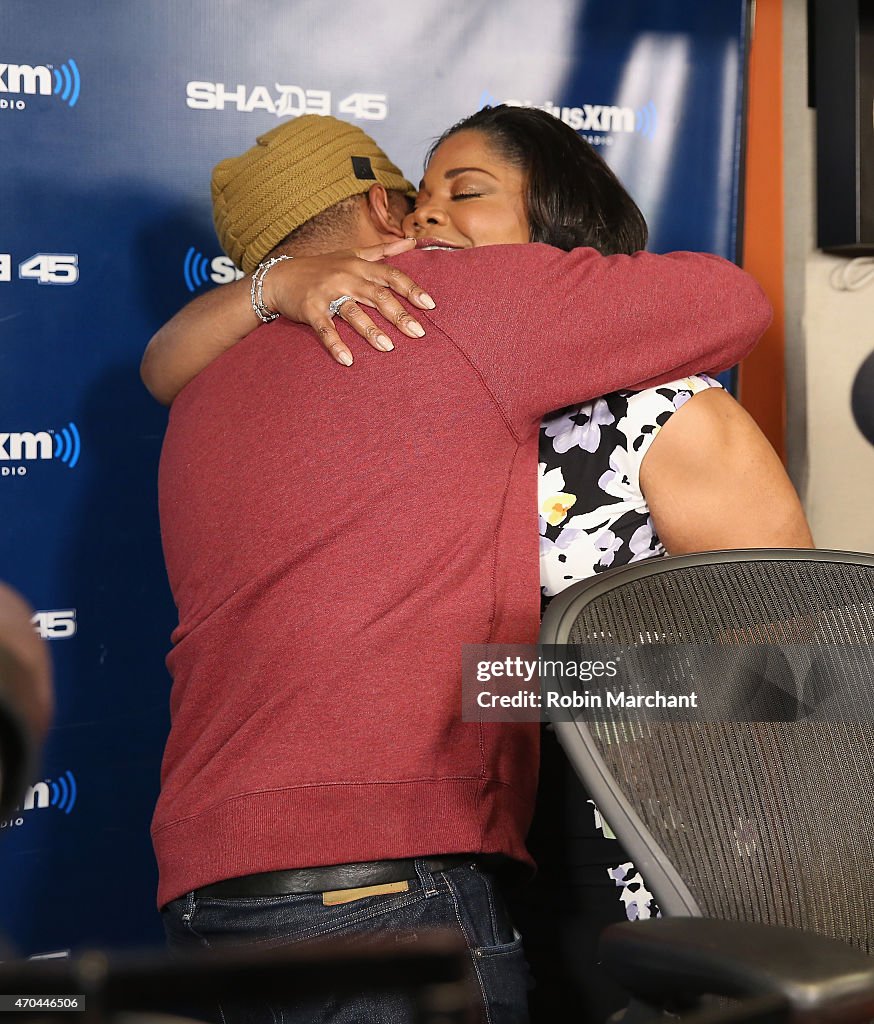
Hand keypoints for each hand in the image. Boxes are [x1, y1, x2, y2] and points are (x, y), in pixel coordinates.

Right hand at [261, 238, 435, 364]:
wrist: (280, 276)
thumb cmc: (323, 267)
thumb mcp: (353, 254)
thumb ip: (384, 250)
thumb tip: (412, 241)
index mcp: (359, 265)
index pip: (391, 276)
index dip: (412, 289)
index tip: (431, 305)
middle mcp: (346, 276)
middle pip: (377, 295)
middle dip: (399, 314)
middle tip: (418, 333)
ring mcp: (328, 293)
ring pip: (353, 312)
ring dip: (371, 331)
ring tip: (388, 348)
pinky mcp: (310, 309)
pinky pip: (325, 329)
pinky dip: (336, 344)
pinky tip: (348, 360)